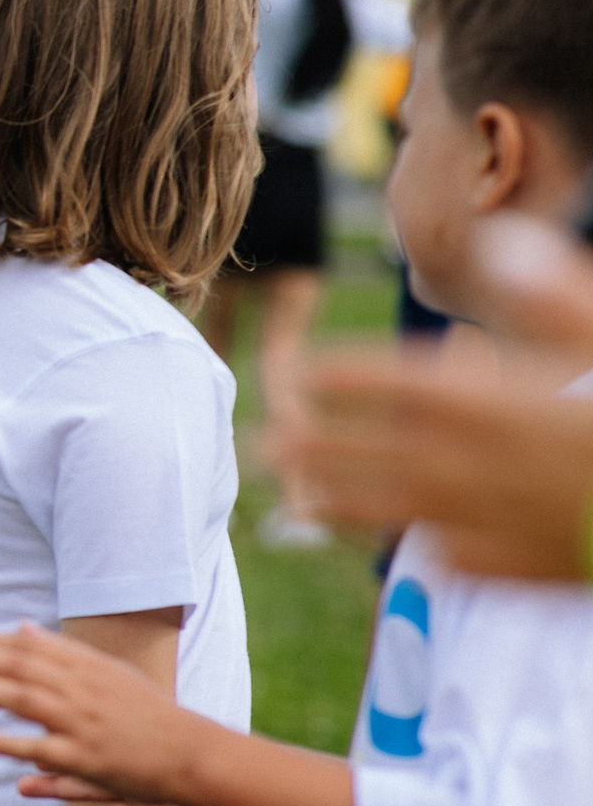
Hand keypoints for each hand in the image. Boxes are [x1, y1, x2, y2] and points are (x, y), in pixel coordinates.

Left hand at [0, 625, 204, 805]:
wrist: (193, 755)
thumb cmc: (151, 715)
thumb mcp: (109, 672)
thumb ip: (63, 651)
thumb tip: (22, 627)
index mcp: (87, 666)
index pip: (26, 647)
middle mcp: (83, 688)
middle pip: (20, 666)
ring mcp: (84, 722)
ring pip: (24, 699)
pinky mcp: (87, 758)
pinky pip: (40, 748)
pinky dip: (8, 743)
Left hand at [276, 211, 592, 581]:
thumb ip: (547, 296)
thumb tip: (500, 237)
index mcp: (497, 406)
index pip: (401, 385)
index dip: (348, 377)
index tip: (304, 373)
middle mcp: (480, 465)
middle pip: (379, 455)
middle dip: (317, 448)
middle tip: (257, 444)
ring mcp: (495, 521)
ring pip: (402, 513)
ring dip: (346, 506)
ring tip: (299, 504)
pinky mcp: (519, 567)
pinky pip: (455, 555)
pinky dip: (426, 544)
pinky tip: (406, 539)